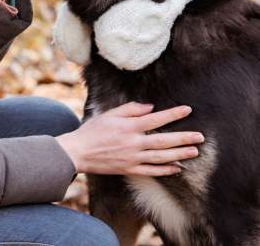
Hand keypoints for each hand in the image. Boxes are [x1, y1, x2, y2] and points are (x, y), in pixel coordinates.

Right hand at [55, 102, 203, 176]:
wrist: (79, 152)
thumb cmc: (93, 130)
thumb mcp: (109, 114)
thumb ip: (130, 109)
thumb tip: (150, 107)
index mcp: (128, 127)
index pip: (156, 119)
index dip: (173, 114)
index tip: (187, 109)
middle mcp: (133, 143)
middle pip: (163, 141)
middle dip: (183, 138)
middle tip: (200, 136)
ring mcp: (133, 158)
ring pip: (161, 157)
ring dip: (179, 154)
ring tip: (194, 151)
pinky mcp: (130, 170)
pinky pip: (152, 171)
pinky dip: (166, 170)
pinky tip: (177, 168)